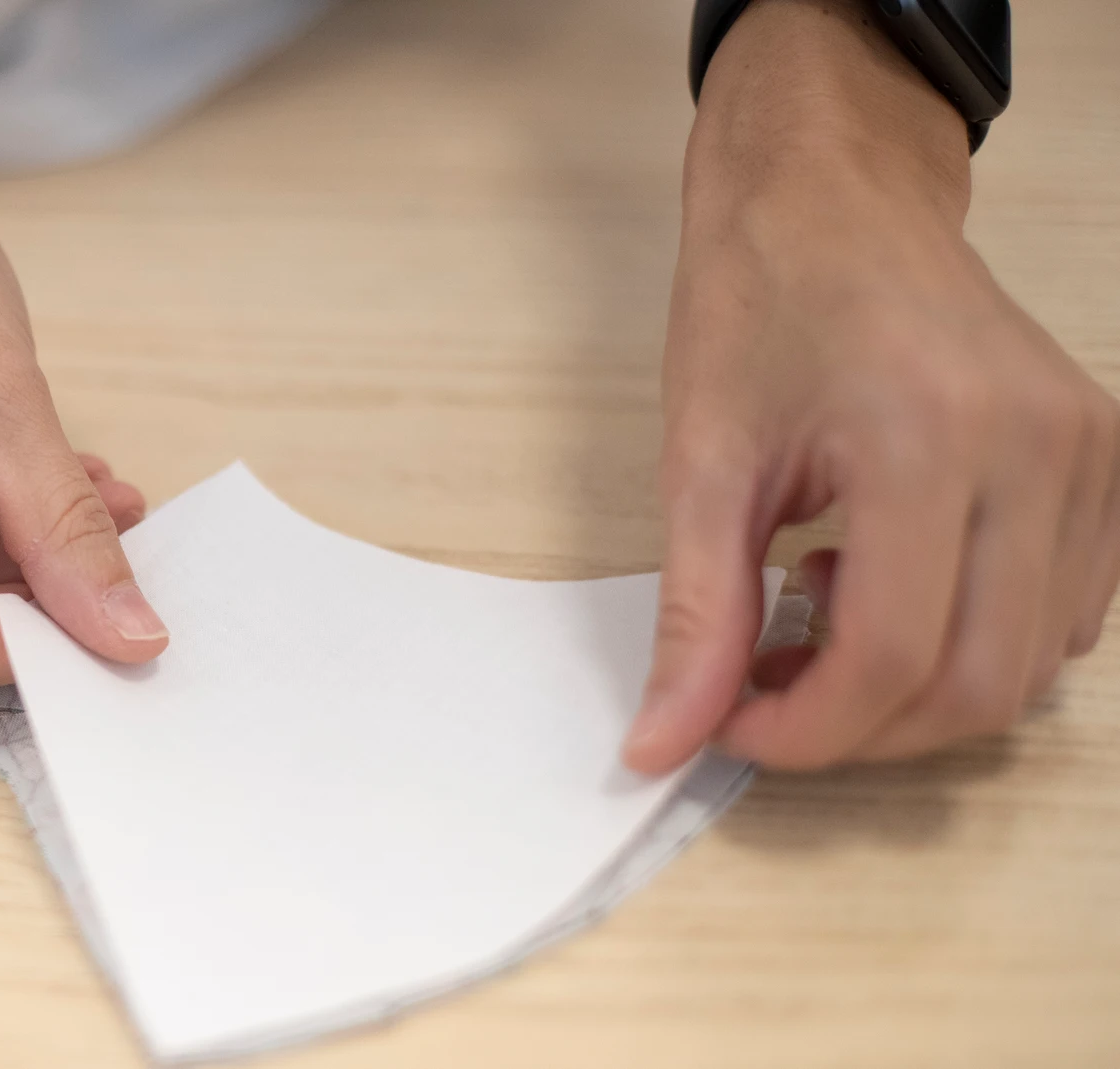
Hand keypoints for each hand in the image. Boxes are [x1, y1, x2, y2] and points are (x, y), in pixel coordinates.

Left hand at [625, 0, 1119, 771]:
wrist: (834, 198)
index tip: (732, 727)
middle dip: (861, 726)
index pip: (893, 658)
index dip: (807, 730)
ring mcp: (1090, 455)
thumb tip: (664, 743)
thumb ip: (696, 616)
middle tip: (768, 688)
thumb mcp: (702, 461)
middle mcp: (1039, 449)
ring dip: (915, 687)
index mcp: (932, 437)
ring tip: (824, 605)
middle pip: (976, 684)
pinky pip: (1064, 615)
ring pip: (1029, 665)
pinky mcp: (1106, 461)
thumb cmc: (760, 303)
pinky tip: (892, 579)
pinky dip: (975, 642)